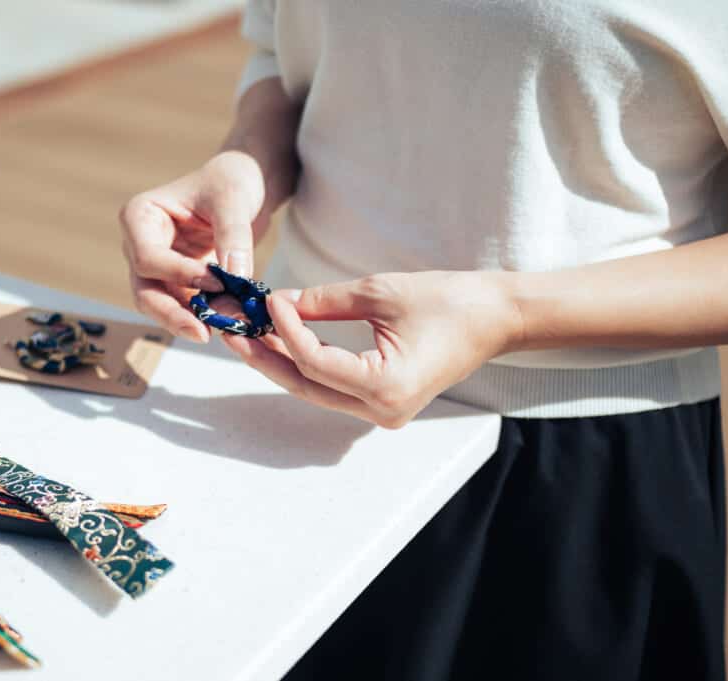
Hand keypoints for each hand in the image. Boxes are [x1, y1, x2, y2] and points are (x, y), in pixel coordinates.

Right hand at [119, 151, 270, 342]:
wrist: (243, 187)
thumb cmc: (231, 181)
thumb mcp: (234, 198)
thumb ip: (233, 235)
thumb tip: (236, 279)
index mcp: (140, 216)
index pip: (147, 257)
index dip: (178, 274)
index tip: (218, 280)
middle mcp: (139, 245)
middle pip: (144, 290)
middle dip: (172, 314)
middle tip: (203, 333)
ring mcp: (156, 269)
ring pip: (160, 307)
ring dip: (189, 322)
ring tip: (222, 331)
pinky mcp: (177, 285)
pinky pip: (184, 309)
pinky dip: (205, 318)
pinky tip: (230, 324)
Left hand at [221, 271, 523, 427]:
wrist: (496, 318)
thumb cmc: (449, 301)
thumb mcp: (381, 292)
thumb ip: (325, 301)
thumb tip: (280, 302)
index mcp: (386, 386)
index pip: (314, 361)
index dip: (286, 329)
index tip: (269, 299)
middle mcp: (381, 410)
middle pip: (305, 384)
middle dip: (265, 355)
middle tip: (231, 328)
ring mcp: (382, 412)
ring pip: (314, 388)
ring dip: (280, 360)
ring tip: (247, 333)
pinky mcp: (382, 402)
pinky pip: (332, 385)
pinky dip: (305, 362)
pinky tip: (280, 340)